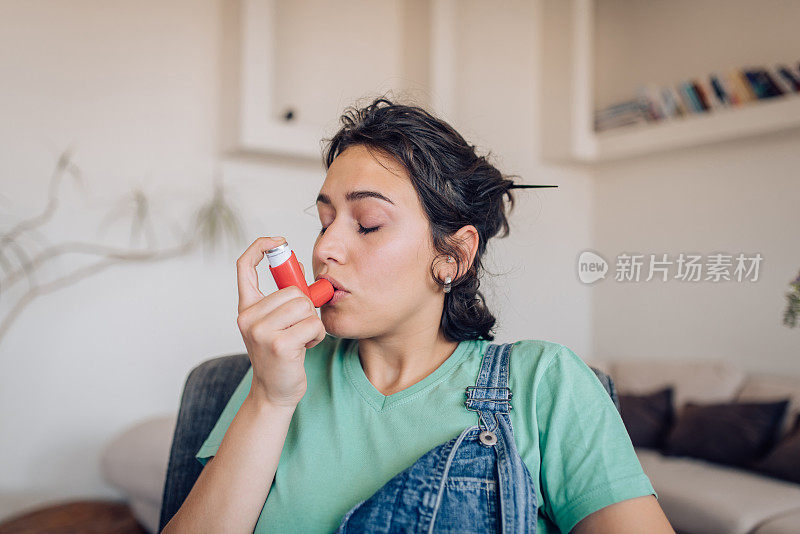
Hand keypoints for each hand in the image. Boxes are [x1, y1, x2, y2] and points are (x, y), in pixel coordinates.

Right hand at [235, 237, 325, 407]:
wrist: (274, 391)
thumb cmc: (281, 355)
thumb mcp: (276, 323)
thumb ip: (283, 297)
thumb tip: (299, 267)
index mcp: (246, 308)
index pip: (244, 267)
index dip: (260, 247)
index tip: (278, 241)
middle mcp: (248, 317)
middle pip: (292, 290)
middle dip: (305, 307)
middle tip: (299, 327)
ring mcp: (261, 332)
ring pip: (304, 306)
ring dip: (312, 322)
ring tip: (301, 338)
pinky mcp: (279, 345)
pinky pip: (312, 324)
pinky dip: (316, 335)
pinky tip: (305, 347)